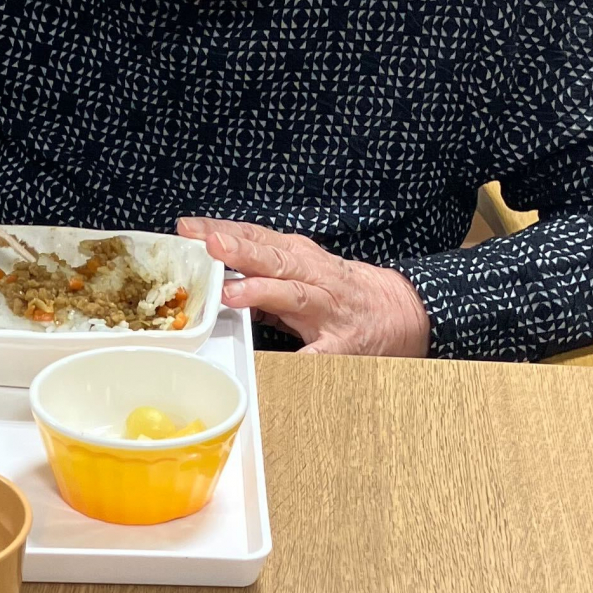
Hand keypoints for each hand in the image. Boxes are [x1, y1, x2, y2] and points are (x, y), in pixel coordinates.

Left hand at [176, 219, 430, 356]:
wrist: (403, 312)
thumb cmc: (345, 291)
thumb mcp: (305, 271)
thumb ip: (264, 272)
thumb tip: (218, 272)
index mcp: (300, 258)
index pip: (256, 238)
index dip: (223, 231)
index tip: (189, 229)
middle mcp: (313, 277)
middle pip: (274, 259)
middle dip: (241, 251)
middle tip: (210, 245)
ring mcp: (328, 310)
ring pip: (293, 295)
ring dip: (263, 291)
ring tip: (231, 292)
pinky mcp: (341, 344)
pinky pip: (318, 353)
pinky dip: (301, 357)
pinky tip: (279, 363)